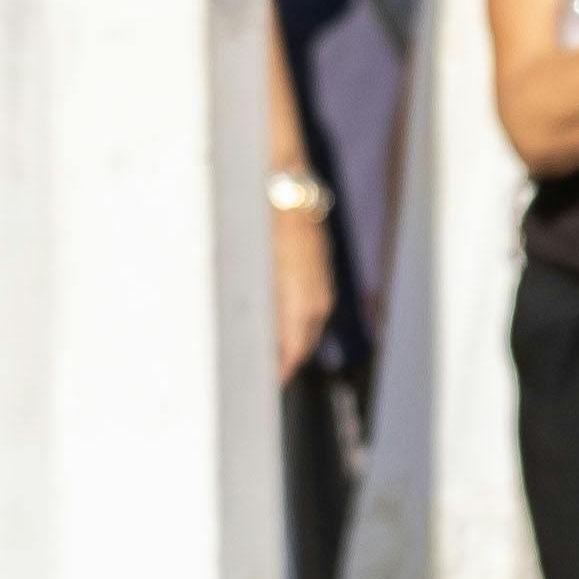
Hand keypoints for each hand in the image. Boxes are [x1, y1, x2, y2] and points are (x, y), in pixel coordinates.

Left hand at [271, 198, 333, 383]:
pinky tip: (282, 320)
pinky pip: (313, 310)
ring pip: (310, 326)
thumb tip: (257, 338)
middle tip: (268, 371)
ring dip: (295, 340)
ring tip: (272, 349)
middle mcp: (318, 301)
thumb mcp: (256, 272)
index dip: (283, 370)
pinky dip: (299, 321)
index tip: (269, 383)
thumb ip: (261, 310)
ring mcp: (322, 288)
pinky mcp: (321, 276)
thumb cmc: (266, 231)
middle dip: (288, 359)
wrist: (289, 196)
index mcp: (301, 304)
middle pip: (305, 343)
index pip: (295, 351)